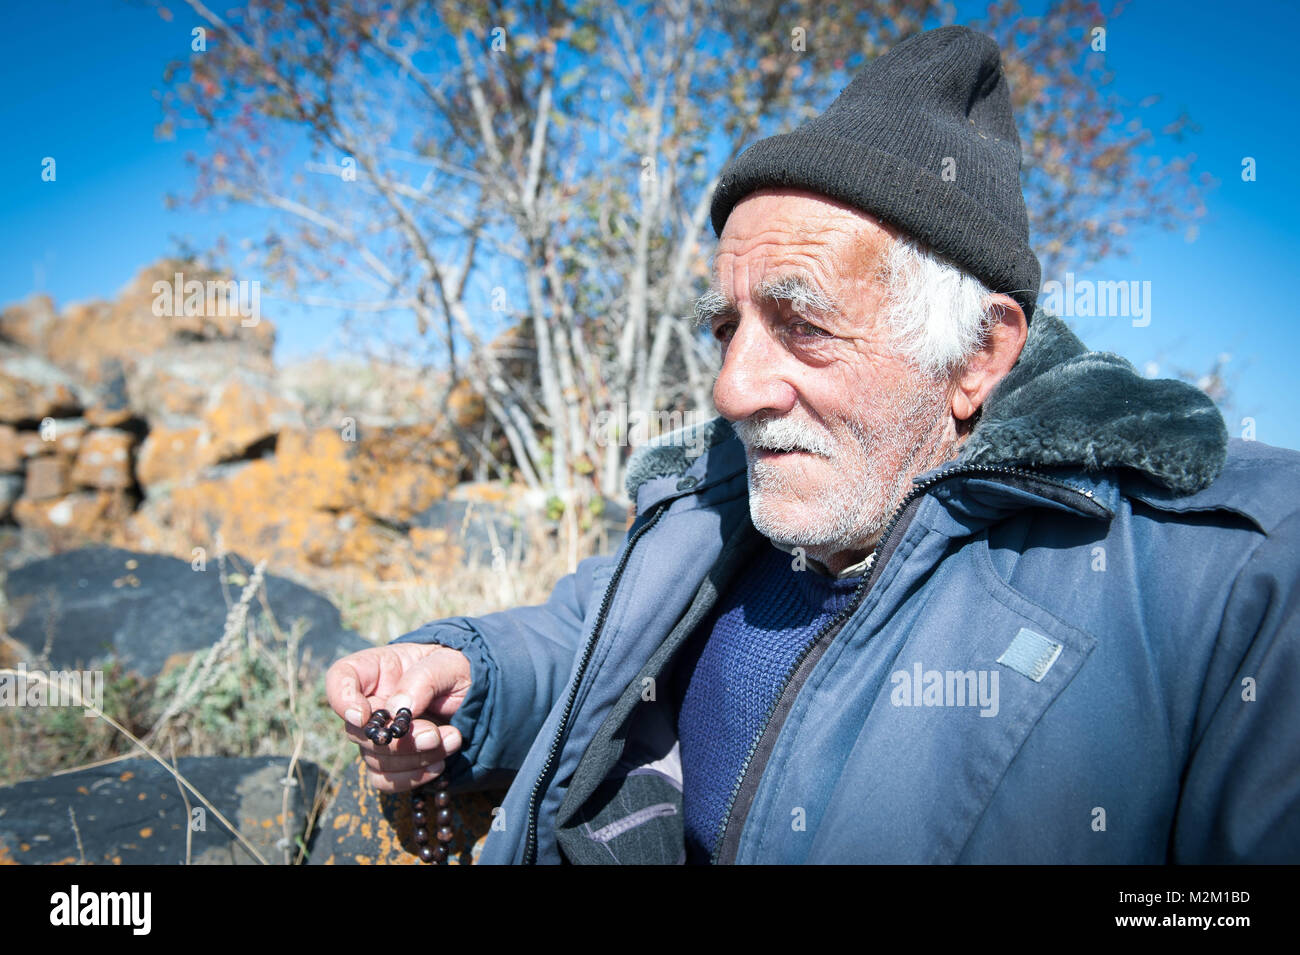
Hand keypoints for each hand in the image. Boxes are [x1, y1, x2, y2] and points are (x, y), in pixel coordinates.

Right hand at [325, 643, 472, 792]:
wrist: (478, 695)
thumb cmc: (460, 671)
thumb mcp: (450, 664)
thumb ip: (423, 680)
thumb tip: (397, 710)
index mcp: (377, 670)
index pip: (340, 679)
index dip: (342, 699)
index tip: (364, 715)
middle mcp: (371, 703)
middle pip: (360, 731)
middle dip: (400, 740)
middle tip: (435, 734)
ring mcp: (380, 735)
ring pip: (376, 759)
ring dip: (415, 758)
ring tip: (453, 740)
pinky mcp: (392, 761)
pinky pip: (386, 780)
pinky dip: (413, 778)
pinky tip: (440, 765)